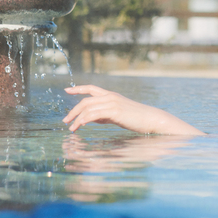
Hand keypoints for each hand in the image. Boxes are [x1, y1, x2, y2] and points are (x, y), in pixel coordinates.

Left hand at [63, 85, 203, 134]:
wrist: (151, 119)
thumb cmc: (136, 119)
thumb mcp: (118, 115)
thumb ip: (104, 115)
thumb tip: (91, 119)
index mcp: (111, 95)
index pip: (91, 88)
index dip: (78, 89)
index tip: (67, 90)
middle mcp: (110, 96)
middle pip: (85, 101)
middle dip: (73, 111)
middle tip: (65, 121)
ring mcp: (112, 102)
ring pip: (87, 108)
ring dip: (76, 119)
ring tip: (71, 129)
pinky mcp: (114, 111)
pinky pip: (93, 114)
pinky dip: (84, 120)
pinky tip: (79, 126)